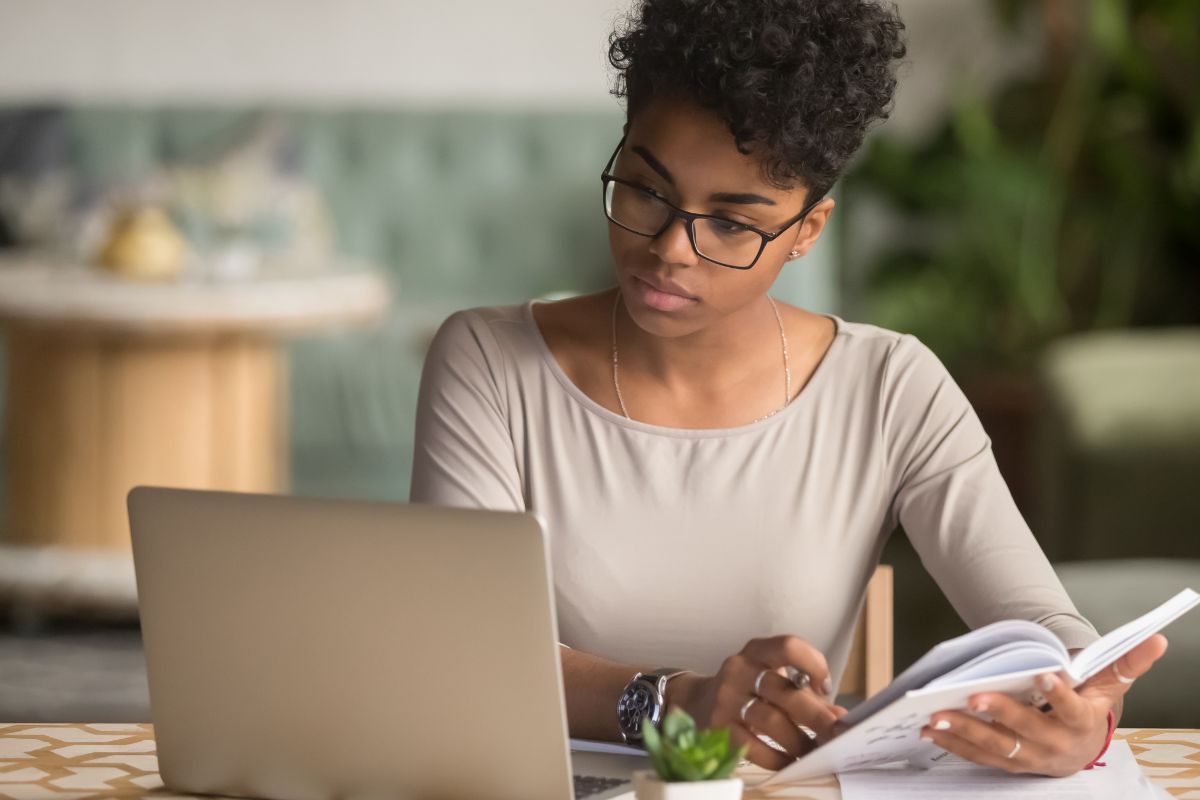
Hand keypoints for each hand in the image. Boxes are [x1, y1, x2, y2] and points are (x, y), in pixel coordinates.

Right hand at [668, 635, 847, 769]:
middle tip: (836, 733)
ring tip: (814, 752)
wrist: (697, 701)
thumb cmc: (746, 689)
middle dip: (816, 715)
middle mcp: (739, 669)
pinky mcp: (718, 726)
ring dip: (798, 740)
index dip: (813, 664)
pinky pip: (752, 746)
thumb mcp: (771, 679)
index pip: (788, 646)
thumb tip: (838, 716)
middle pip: (784, 690)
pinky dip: (776, 757)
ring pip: (770, 720)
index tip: (824, 687)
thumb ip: (805, 694)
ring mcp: (726, 698)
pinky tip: (789, 761)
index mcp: (756, 651)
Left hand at [920, 634, 1167, 776]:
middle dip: (998, 714)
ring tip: (936, 715)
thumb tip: (1158, 638)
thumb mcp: (1110, 685)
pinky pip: (978, 756)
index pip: (1071, 708)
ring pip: (996, 746)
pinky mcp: (1008, 763)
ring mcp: (1029, 757)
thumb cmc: (1091, 706)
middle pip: (1025, 730)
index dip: (1059, 693)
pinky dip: (953, 743)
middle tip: (973, 696)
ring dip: (964, 731)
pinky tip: (930, 729)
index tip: (1044, 674)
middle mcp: (1055, 744)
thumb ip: (1127, 662)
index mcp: (1081, 722)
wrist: (1081, 747)